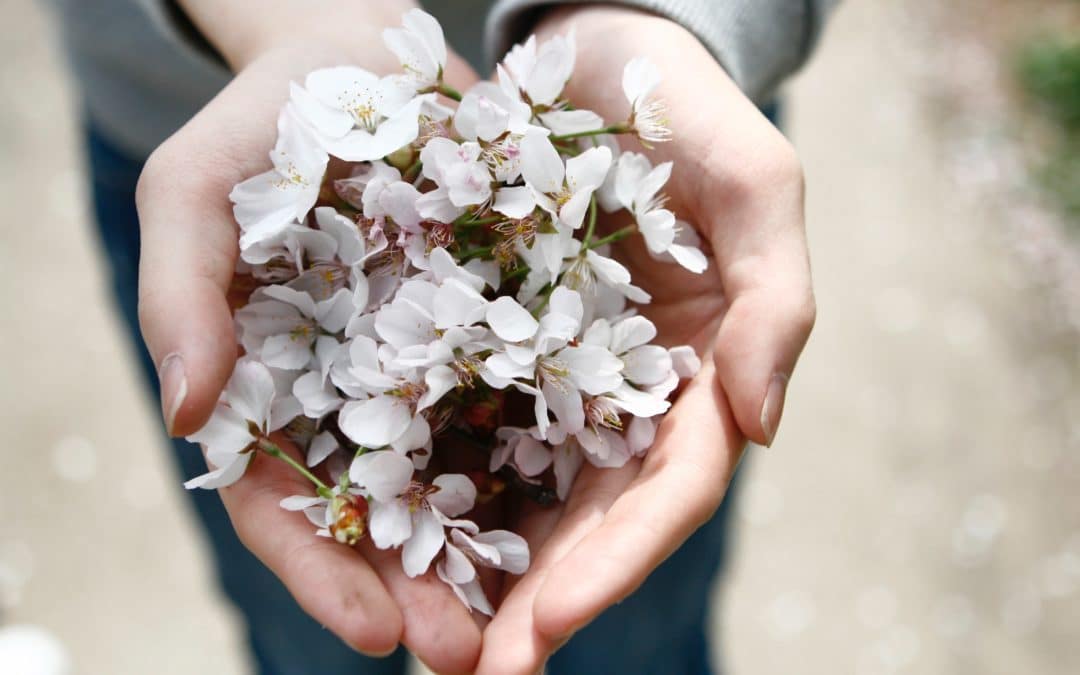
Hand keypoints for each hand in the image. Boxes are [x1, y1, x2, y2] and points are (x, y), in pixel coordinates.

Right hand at [134, 4, 486, 670]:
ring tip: (538, 618)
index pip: (282, 503)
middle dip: (420, 591)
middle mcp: (354, 393)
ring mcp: (429, 364)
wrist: (360, 54)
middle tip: (469, 657)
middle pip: (381, 513)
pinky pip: (526, 398)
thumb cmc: (263, 124)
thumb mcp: (195, 193)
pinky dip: (548, 458)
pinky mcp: (499, 324)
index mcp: (271, 388)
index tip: (373, 634)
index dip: (321, 572)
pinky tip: (589, 507)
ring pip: (459, 477)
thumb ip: (179, 297)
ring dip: (493, 554)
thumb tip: (188, 412)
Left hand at [476, 7, 814, 671]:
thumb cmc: (679, 105)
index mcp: (703, 370)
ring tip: (425, 640)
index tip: (547, 623)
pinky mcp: (496, 344)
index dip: (617, 563)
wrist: (590, 51)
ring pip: (530, 494)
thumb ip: (776, 296)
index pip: (671, 490)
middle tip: (473, 673)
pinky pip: (466, 426)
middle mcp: (633, 391)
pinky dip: (439, 490)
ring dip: (484, 573)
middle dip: (542, 600)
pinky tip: (392, 540)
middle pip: (595, 519)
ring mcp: (561, 375)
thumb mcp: (752, 177)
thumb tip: (760, 426)